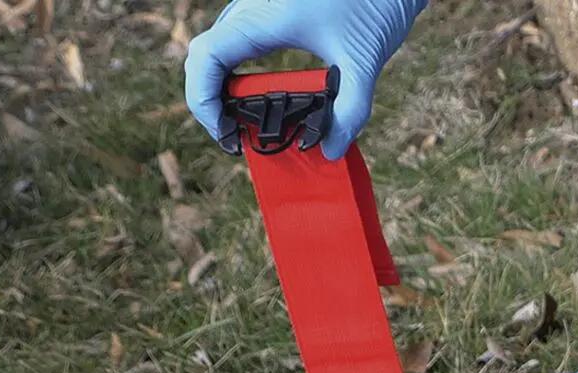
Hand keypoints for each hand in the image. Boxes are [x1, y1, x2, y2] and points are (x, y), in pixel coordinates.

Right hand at [185, 0, 427, 155]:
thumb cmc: (373, 1)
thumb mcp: (363, 62)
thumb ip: (351, 111)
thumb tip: (331, 152)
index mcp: (261, 17)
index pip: (207, 57)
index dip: (203, 101)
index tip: (226, 134)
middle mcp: (250, 10)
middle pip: (205, 59)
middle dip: (211, 105)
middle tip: (237, 141)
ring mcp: (256, 11)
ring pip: (218, 52)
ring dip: (223, 93)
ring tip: (245, 129)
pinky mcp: (269, 14)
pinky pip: (239, 47)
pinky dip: (240, 79)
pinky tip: (263, 104)